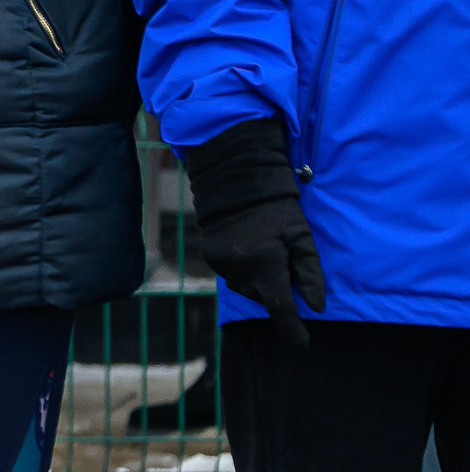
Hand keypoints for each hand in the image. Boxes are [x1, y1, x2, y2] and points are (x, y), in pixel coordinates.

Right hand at [179, 117, 328, 346]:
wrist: (234, 183)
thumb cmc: (276, 210)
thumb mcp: (302, 238)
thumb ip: (311, 274)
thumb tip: (316, 308)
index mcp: (266, 267)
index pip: (282, 310)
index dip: (293, 330)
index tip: (303, 343)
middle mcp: (241, 272)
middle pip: (264, 299)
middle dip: (276, 291)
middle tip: (284, 264)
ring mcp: (223, 266)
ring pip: (247, 288)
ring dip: (259, 281)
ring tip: (265, 254)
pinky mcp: (210, 258)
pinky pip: (232, 276)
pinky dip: (243, 270)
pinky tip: (248, 249)